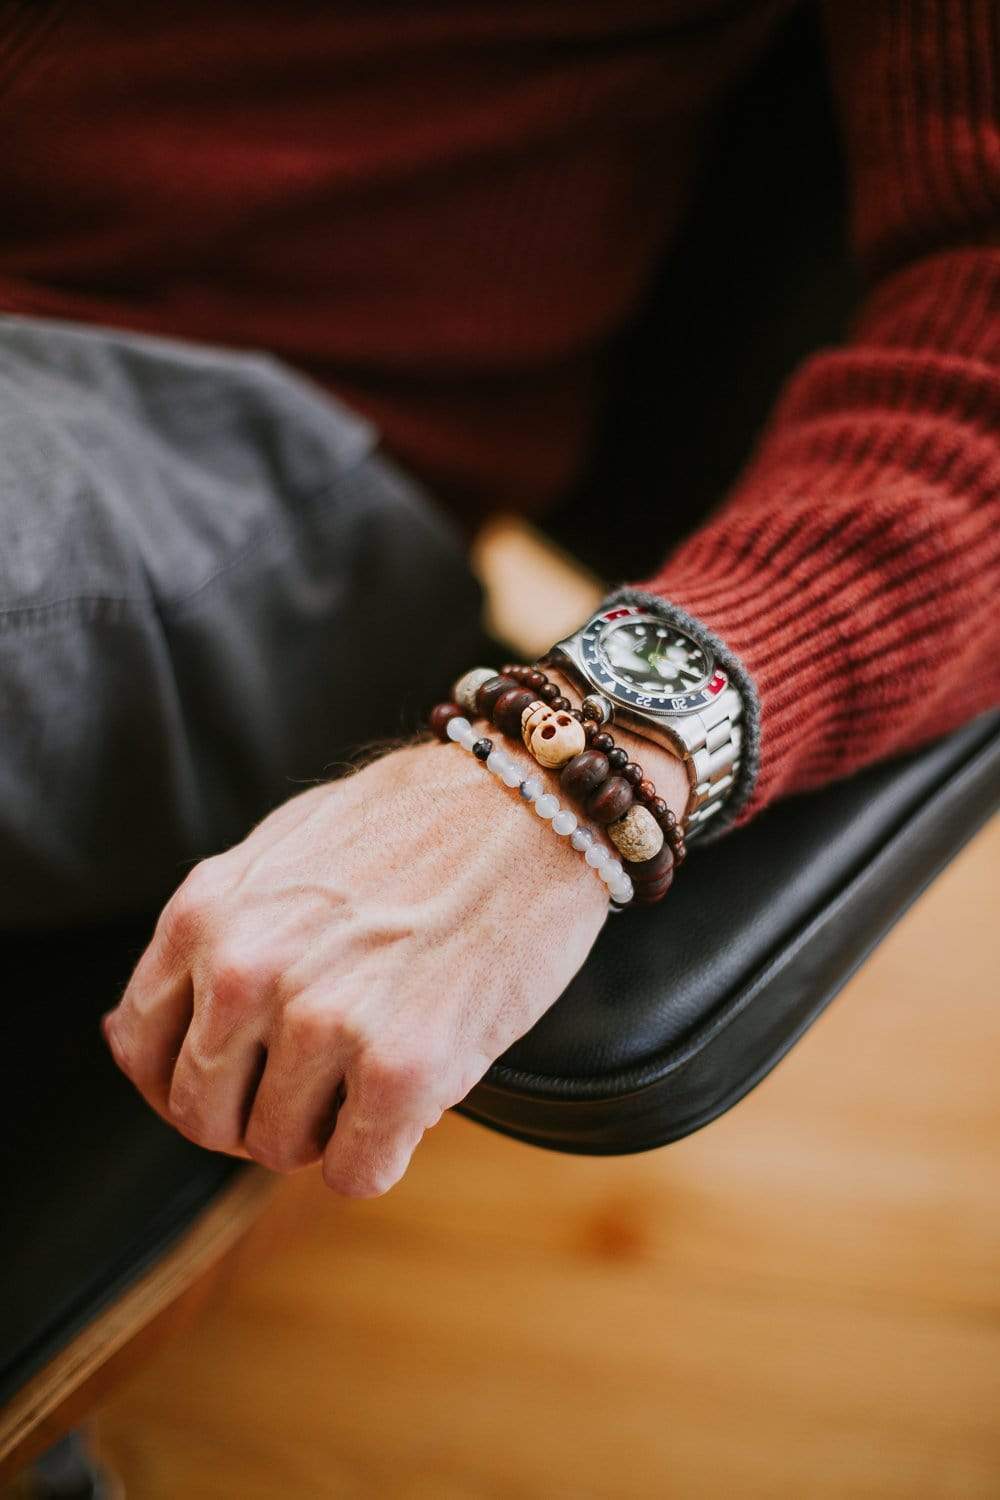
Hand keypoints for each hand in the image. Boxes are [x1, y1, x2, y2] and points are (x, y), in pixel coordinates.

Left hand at [103, 692, 686, 1195]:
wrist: (535, 802)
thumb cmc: (416, 824)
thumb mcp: (277, 853)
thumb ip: (207, 936)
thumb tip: (123, 1038)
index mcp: (205, 915)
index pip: (139, 1049)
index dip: (189, 1078)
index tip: (241, 1076)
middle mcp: (247, 971)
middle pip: (204, 1115)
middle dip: (258, 1109)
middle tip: (323, 1075)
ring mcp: (323, 1021)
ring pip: (278, 1150)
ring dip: (327, 1127)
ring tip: (378, 1064)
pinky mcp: (402, 1067)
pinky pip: (356, 1173)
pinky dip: (383, 1153)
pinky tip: (417, 1093)